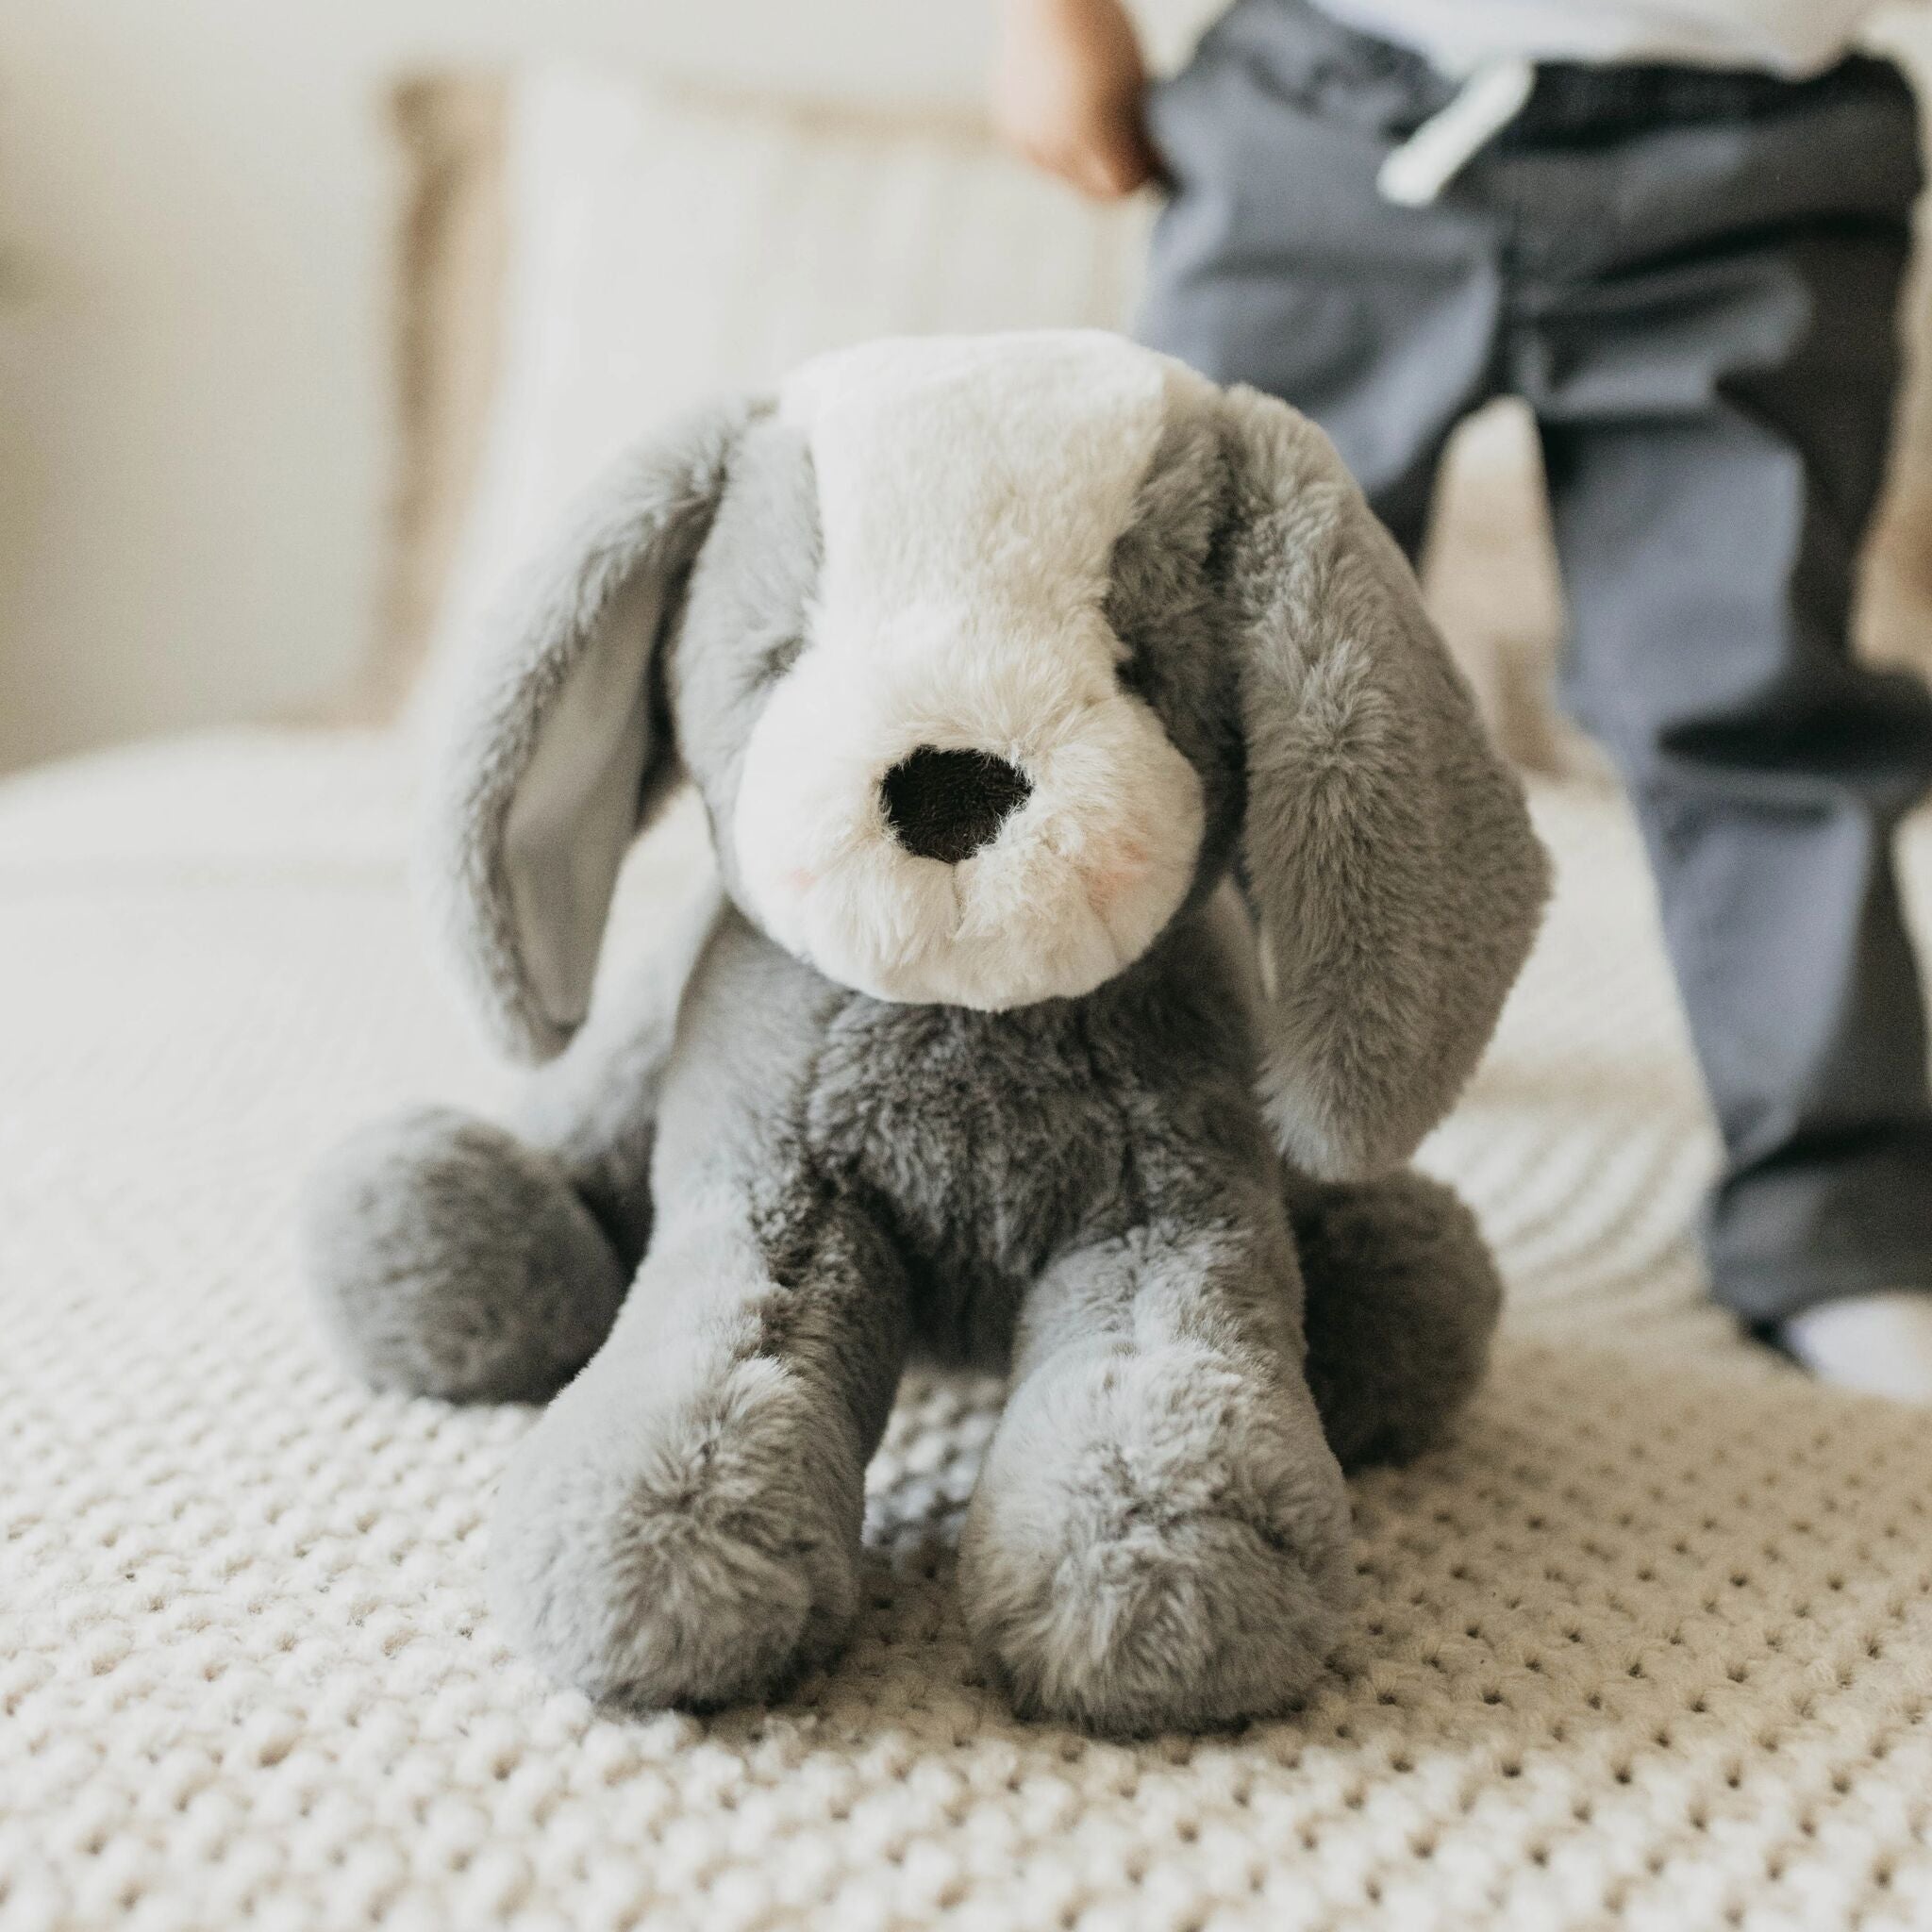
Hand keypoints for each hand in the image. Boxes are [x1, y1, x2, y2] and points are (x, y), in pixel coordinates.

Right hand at [991, 0, 1160, 198]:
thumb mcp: (1134, 82)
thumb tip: (1149, 169)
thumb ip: (1140, 131)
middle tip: (1127, 154)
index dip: (1142, 174)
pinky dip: (1053, 146)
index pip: (1122, 186)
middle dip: (1111, 177)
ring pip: (1063, 178)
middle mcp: (1053, 143)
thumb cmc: (1102, 32)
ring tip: (1093, 128)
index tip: (1151, 159)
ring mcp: (1025, 139)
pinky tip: (1062, 117)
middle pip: (1090, 192)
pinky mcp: (1008, 130)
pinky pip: (1039, 157)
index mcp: (1090, 131)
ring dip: (1081, 164)